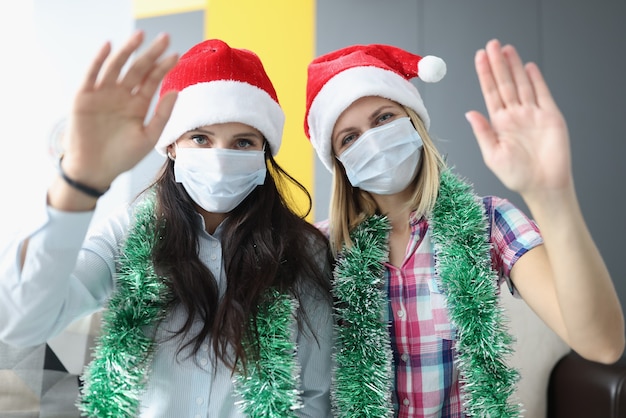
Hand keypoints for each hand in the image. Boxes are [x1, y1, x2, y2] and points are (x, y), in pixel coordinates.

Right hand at [60, 30, 178, 190]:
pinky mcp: (85, 97)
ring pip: (117, 67)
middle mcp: (121, 96)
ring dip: (127, 50)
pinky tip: (109, 47)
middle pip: (138, 69)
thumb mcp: (149, 137)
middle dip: (151, 54)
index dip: (163, 67)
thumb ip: (162, 115)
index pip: (152, 80)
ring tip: (140, 36)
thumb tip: (176, 91)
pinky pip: (92, 75)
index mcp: (137, 105)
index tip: (176, 55)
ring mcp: (103, 94)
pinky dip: (99, 60)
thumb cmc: (123, 157)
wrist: (95, 171)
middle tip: (164, 38)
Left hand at [465, 39, 572, 201]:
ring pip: (522, 84)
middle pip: (505, 83)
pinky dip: (536, 80)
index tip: (479, 58)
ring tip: (507, 49)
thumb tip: (470, 113)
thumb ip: (483, 132)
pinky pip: (542, 94)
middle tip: (491, 45)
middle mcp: (515, 115)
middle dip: (498, 64)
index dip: (485, 74)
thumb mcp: (492, 155)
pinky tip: (528, 67)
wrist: (543, 185)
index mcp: (499, 123)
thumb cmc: (517, 175)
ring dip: (514, 66)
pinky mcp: (550, 117)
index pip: (490, 92)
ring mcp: (533, 114)